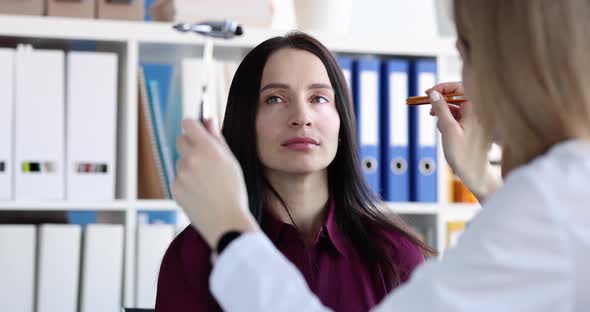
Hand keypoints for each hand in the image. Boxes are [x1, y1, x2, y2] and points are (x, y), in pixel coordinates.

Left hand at [172, 118, 258, 248]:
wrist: (226, 222)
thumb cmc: (233, 192)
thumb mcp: (231, 162)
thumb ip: (217, 139)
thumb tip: (208, 120)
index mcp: (207, 149)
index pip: (188, 124)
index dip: (193, 125)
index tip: (197, 129)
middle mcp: (190, 159)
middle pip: (181, 140)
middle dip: (190, 144)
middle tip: (205, 157)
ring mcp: (180, 174)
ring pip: (181, 161)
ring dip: (190, 166)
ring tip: (207, 183)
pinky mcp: (174, 188)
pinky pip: (178, 178)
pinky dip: (186, 182)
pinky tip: (201, 193)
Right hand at [427, 82, 501, 201]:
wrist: (474, 172)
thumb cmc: (463, 153)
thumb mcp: (448, 129)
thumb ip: (441, 109)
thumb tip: (434, 94)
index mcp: (475, 109)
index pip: (459, 87)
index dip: (443, 87)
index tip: (429, 93)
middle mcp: (477, 111)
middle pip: (457, 96)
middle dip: (441, 102)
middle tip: (429, 109)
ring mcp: (475, 119)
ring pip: (456, 107)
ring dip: (444, 113)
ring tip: (438, 125)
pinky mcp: (472, 126)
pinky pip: (458, 116)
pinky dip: (448, 120)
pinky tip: (443, 130)